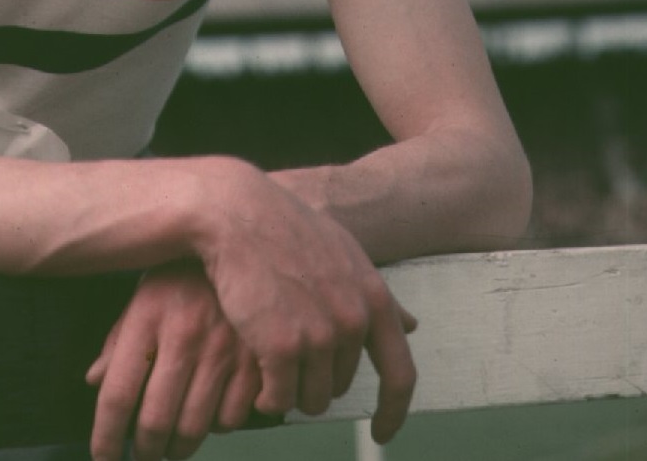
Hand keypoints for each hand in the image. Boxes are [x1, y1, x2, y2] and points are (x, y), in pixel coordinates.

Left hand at [85, 261, 261, 460]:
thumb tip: (95, 380)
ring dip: (178, 448)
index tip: (105, 458)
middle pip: (155, 421)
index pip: (118, 395)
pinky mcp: (257, 359)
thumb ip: (118, 340)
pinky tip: (210, 414)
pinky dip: (218, 427)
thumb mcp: (144, 295)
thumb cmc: (186, 274)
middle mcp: (184, 335)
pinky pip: (232, 418)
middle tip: (143, 456)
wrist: (245, 242)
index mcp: (148, 317)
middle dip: (145, 451)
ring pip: (194, 427)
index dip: (106, 438)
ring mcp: (224, 349)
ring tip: (171, 446)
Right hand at [198, 162, 417, 441]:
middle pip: (339, 386)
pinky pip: (278, 400)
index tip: (383, 432)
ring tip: (266, 355)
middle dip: (312, 376)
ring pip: (309, 399)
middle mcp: (353, 320)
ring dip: (288, 389)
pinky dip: (266, 396)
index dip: (393, 411)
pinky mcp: (281, 347)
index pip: (400, 374)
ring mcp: (319, 335)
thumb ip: (373, 294)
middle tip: (283, 347)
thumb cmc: (283, 229)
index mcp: (373, 299)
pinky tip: (253, 372)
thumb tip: (411, 325)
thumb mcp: (342, 252)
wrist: (235, 213)